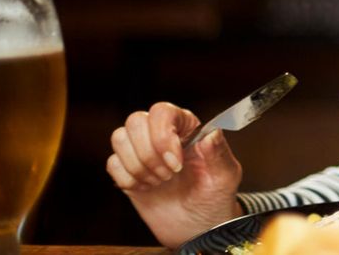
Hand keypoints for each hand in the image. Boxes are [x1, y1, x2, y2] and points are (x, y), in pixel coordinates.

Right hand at [106, 102, 244, 247]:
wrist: (197, 226)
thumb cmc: (214, 197)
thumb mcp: (225, 177)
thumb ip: (219, 153)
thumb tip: (212, 134)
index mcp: (187, 128)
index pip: (163, 111)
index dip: (163, 135)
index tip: (177, 163)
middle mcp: (162, 134)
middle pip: (136, 121)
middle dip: (149, 153)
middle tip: (169, 175)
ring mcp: (142, 151)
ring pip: (120, 138)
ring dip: (138, 166)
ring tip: (159, 182)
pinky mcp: (127, 170)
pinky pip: (112, 162)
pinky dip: (127, 178)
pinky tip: (146, 188)